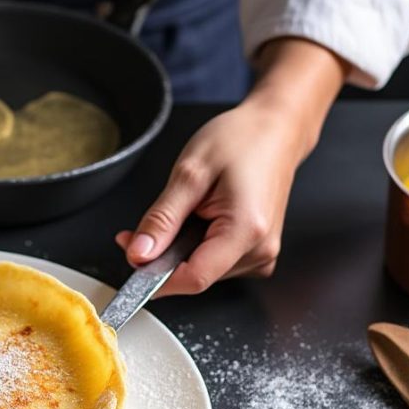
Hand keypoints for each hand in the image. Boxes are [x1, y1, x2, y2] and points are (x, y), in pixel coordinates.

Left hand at [117, 39, 346, 295]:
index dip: (156, 277)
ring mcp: (262, 253)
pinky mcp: (258, 251)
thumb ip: (162, 218)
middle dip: (162, 259)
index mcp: (245, 230)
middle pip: (197, 276)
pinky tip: (196, 222)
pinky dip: (196, 248)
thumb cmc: (241, 140)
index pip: (194, 278)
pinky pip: (217, 262)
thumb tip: (138, 254)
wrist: (276, 130)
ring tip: (179, 213)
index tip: (132, 260)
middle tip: (139, 231)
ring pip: (204, 271)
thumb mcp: (189, 173)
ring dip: (179, 252)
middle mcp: (260, 250)